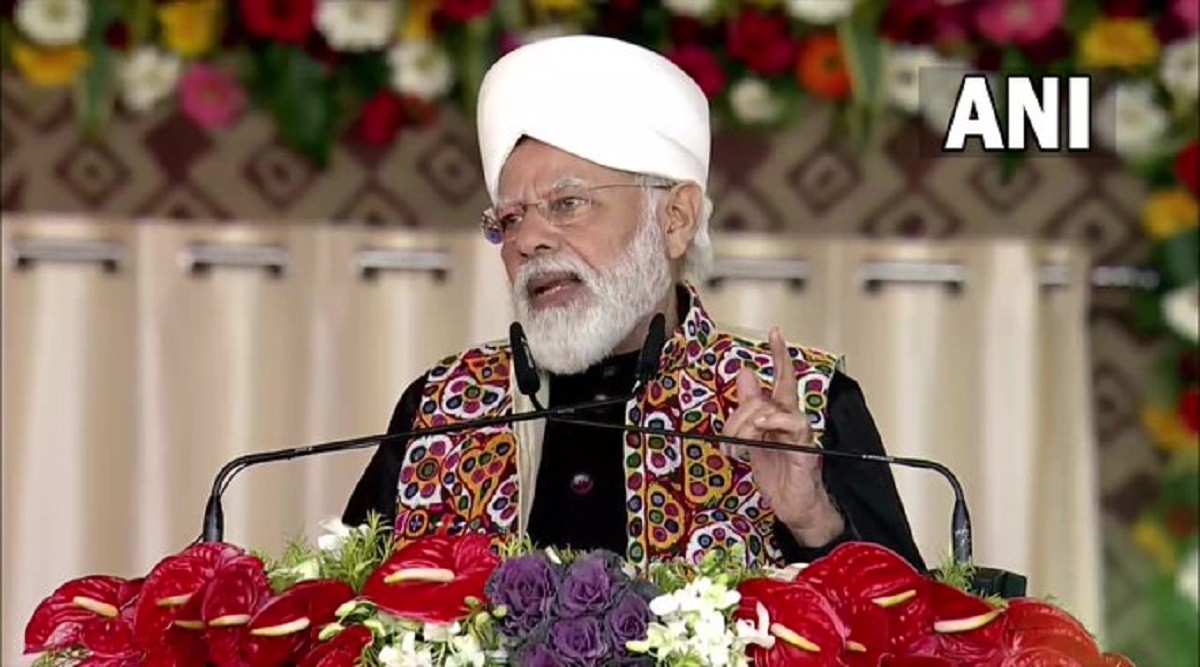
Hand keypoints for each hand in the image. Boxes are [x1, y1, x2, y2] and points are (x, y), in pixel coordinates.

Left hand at [720, 327, 843, 546]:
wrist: (793, 507)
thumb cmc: (778, 475)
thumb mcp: (753, 438)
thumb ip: (748, 407)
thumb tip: (744, 373)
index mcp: (781, 416)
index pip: (783, 379)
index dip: (780, 356)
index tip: (775, 333)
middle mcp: (793, 420)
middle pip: (767, 395)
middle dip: (741, 412)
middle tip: (730, 438)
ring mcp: (801, 433)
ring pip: (773, 408)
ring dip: (748, 424)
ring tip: (740, 446)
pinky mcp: (806, 447)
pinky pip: (794, 423)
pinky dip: (773, 422)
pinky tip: (761, 430)